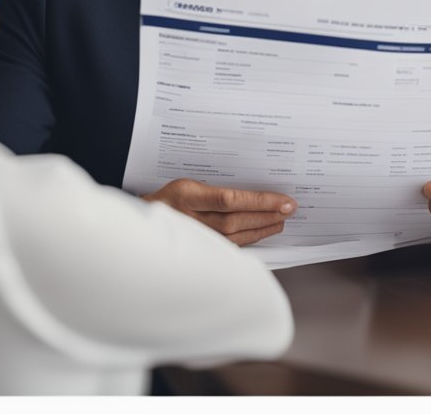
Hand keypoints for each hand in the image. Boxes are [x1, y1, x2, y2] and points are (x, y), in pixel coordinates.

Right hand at [142, 178, 295, 245]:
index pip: (230, 200)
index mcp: (186, 195)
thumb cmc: (168, 197)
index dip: (259, 202)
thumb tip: (252, 191)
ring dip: (261, 228)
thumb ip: (214, 188)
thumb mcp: (186, 183)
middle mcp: (189, 217)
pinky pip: (228, 245)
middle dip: (266, 215)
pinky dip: (248, 239)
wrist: (141, 218)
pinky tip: (261, 232)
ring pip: (234, 235)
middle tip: (288, 210)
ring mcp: (193, 235)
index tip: (283, 201)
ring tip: (280, 221)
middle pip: (235, 220)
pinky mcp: (197, 247)